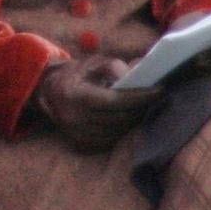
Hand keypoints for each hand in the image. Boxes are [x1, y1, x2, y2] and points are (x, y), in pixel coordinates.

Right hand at [30, 56, 158, 151]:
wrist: (50, 94)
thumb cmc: (76, 75)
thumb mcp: (92, 63)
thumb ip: (114, 66)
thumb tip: (136, 73)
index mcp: (75, 95)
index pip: (114, 100)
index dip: (139, 96)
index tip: (160, 90)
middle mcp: (74, 119)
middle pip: (119, 118)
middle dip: (142, 108)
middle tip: (158, 97)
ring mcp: (77, 135)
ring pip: (118, 131)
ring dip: (135, 120)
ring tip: (145, 106)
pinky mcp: (81, 145)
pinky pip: (111, 140)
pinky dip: (123, 129)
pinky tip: (129, 117)